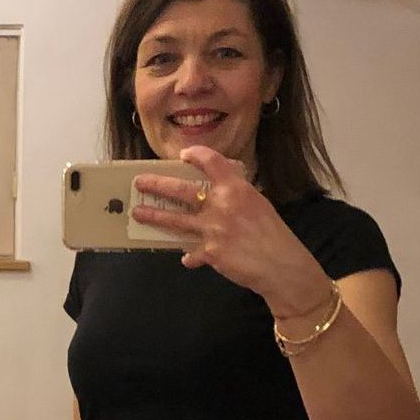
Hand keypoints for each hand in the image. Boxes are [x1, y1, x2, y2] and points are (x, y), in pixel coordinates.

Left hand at [131, 146, 330, 317]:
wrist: (281, 264)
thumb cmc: (273, 234)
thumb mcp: (258, 204)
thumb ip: (236, 197)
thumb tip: (217, 195)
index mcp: (237, 188)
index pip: (212, 162)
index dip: (196, 155)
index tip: (183, 155)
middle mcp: (221, 205)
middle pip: (181, 190)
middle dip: (156, 185)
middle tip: (140, 183)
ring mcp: (213, 229)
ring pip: (174, 220)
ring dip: (153, 216)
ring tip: (138, 213)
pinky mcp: (210, 252)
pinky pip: (191, 253)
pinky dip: (189, 256)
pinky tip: (187, 258)